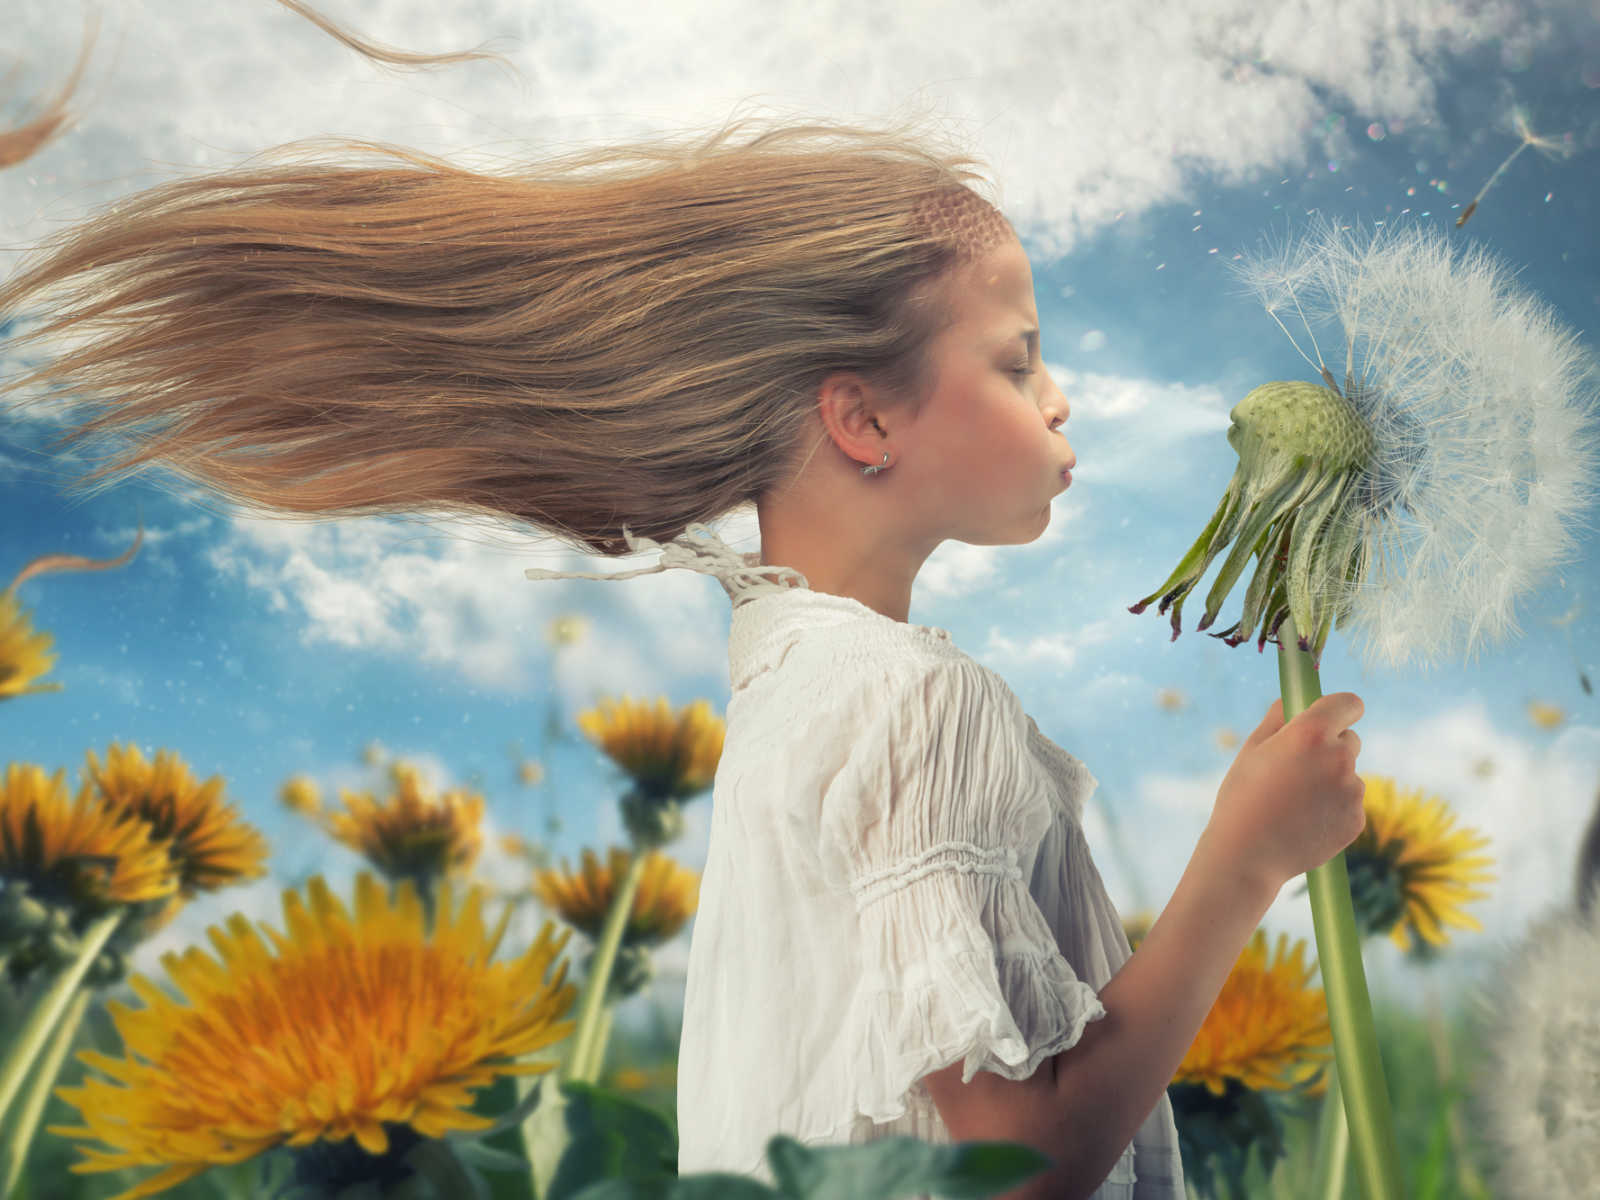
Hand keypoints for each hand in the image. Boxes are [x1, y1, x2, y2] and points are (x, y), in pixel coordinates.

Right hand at [1207, 693, 1366, 891]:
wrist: (1247, 855)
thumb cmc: (1242, 797)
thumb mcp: (1251, 749)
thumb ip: (1277, 718)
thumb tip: (1294, 701)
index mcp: (1311, 734)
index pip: (1349, 703)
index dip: (1339, 708)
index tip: (1330, 716)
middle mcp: (1338, 758)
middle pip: (1350, 739)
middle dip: (1331, 746)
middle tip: (1298, 767)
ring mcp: (1352, 791)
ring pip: (1348, 774)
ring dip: (1330, 780)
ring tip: (1294, 802)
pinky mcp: (1357, 819)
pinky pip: (1349, 802)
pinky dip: (1333, 808)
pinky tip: (1305, 821)